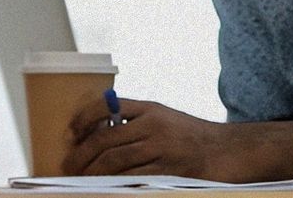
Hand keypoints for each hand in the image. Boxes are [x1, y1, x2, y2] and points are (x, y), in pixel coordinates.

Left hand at [64, 97, 226, 178]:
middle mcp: (153, 125)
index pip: (108, 105)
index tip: (72, 130)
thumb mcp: (164, 117)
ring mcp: (160, 148)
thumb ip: (136, 121)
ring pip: (114, 160)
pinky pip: (132, 178)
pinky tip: (104, 186)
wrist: (224, 151)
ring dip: (92, 172)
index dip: (85, 117)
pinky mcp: (166, 171)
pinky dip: (113, 183)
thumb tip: (99, 132)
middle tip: (68, 165)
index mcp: (150, 108)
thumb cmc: (190, 136)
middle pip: (105, 138)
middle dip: (81, 154)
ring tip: (81, 179)